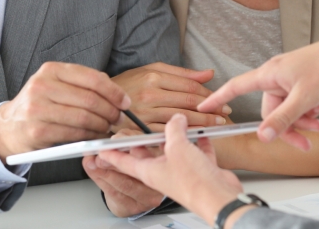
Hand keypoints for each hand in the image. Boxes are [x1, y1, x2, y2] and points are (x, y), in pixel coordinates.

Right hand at [0, 62, 129, 161]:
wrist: (9, 126)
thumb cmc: (40, 105)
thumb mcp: (57, 85)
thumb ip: (83, 85)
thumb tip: (118, 96)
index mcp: (51, 70)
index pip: (92, 78)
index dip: (114, 92)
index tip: (125, 102)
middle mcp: (42, 86)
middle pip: (90, 99)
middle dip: (111, 111)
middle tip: (119, 118)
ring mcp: (38, 108)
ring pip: (84, 117)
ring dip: (102, 125)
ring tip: (108, 128)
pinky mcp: (37, 130)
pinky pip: (73, 134)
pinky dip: (89, 137)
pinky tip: (95, 136)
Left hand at [97, 114, 242, 223]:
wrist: (220, 197)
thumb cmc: (194, 182)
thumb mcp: (177, 148)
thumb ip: (174, 130)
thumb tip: (176, 120)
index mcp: (151, 172)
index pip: (124, 162)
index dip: (111, 155)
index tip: (98, 152)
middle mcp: (165, 172)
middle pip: (149, 154)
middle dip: (143, 142)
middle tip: (133, 131)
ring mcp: (183, 173)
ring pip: (174, 152)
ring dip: (176, 138)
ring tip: (176, 125)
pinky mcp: (201, 172)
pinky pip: (198, 153)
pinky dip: (200, 143)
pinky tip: (202, 135)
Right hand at [111, 62, 231, 127]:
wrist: (100, 99)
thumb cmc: (128, 83)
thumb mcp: (153, 70)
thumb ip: (183, 73)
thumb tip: (209, 74)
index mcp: (155, 76)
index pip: (190, 86)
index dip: (209, 94)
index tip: (221, 100)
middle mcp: (151, 94)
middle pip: (188, 102)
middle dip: (210, 109)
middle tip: (225, 114)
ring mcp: (145, 112)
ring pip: (181, 119)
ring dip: (202, 123)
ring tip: (217, 125)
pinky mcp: (140, 128)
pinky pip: (167, 132)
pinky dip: (183, 134)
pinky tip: (195, 135)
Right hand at [198, 35, 318, 150]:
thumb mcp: (304, 98)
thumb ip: (282, 118)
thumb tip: (263, 136)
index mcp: (270, 73)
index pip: (236, 86)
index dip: (218, 97)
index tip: (203, 106)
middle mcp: (276, 73)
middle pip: (269, 108)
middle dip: (287, 126)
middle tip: (306, 141)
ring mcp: (289, 76)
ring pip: (286, 107)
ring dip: (300, 120)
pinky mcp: (301, 79)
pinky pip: (296, 101)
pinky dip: (306, 111)